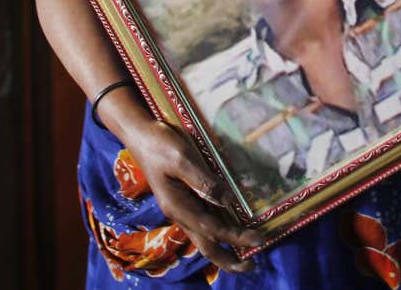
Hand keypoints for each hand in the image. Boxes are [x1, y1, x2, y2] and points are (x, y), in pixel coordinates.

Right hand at [108, 105, 266, 272]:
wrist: (141, 134)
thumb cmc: (160, 144)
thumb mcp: (182, 157)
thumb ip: (203, 181)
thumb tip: (227, 200)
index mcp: (178, 206)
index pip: (212, 229)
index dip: (236, 237)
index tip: (258, 240)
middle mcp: (180, 213)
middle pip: (205, 245)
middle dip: (228, 260)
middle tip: (252, 266)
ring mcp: (181, 207)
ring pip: (205, 236)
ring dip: (225, 247)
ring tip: (247, 252)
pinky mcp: (184, 199)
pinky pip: (204, 222)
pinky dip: (220, 230)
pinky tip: (232, 226)